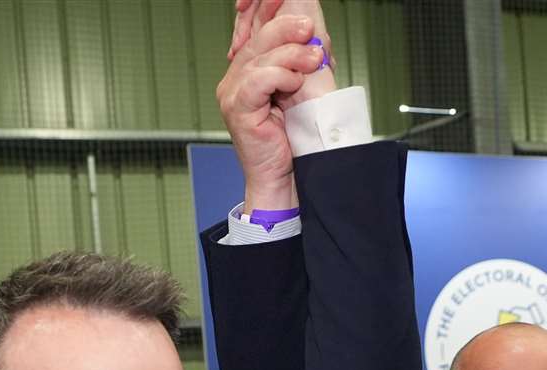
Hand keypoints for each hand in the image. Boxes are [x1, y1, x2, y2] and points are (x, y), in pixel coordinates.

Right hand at [217, 4, 324, 212]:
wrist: (283, 176)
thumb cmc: (291, 138)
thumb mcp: (298, 90)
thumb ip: (298, 63)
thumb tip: (314, 35)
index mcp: (247, 70)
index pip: (257, 31)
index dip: (273, 15)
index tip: (298, 10)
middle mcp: (234, 78)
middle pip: (258, 39)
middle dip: (287, 29)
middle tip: (310, 30)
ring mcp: (232, 92)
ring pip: (261, 58)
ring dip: (292, 55)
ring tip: (313, 60)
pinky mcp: (236, 107)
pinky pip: (259, 79)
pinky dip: (281, 76)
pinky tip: (294, 83)